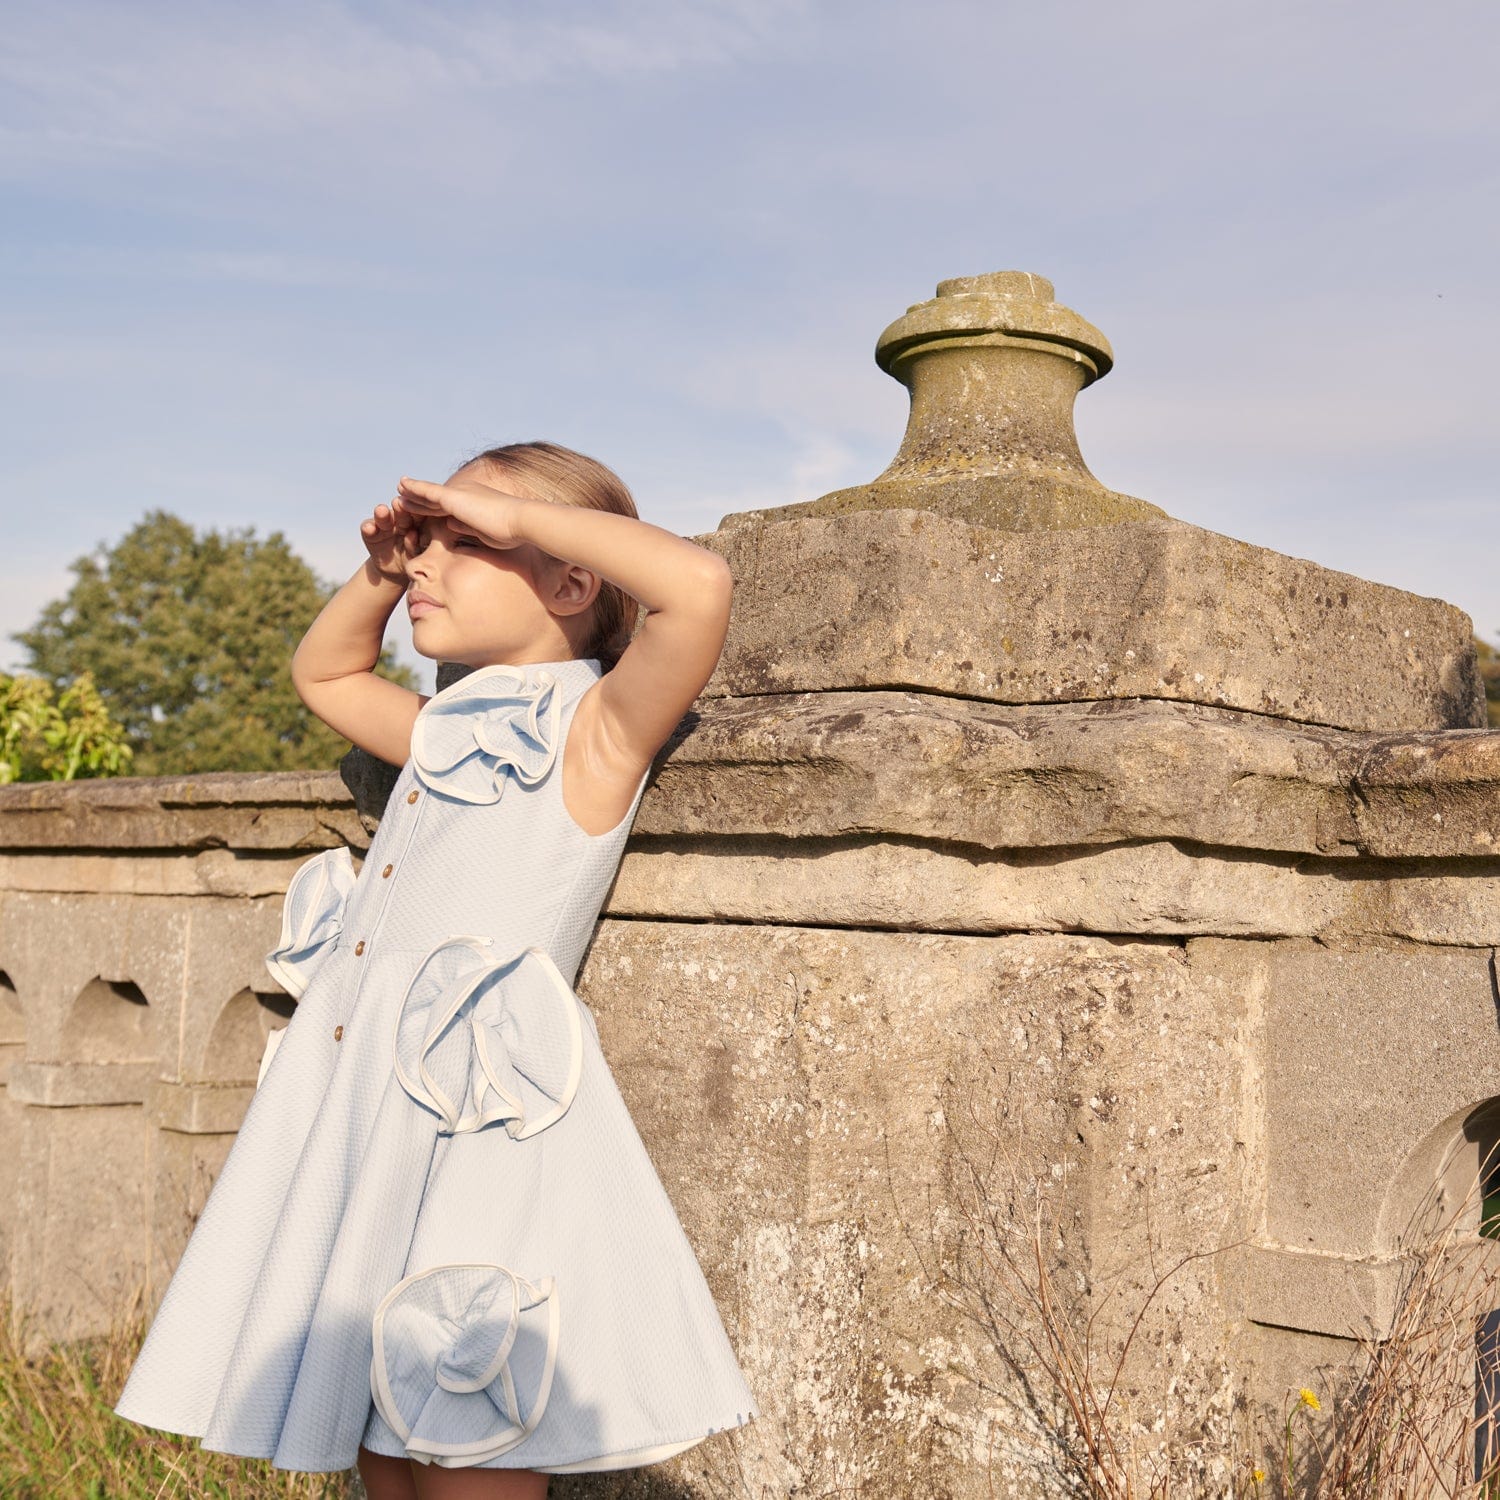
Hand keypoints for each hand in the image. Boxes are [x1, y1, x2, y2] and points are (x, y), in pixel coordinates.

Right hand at [360, 498, 420, 583]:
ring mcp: (386, 527)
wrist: (397, 572)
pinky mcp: (371, 534)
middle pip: (403, 515)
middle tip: (398, 504)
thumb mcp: (421, 559)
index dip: (420, 515)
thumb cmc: (415, 563)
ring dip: (383, 515)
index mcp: (421, 525)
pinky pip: (368, 529)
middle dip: (401, 510)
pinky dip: (368, 528)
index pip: (422, 519)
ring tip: (381, 511)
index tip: (418, 511)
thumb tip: (421, 541)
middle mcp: (403, 522)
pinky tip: (368, 527)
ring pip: (385, 519)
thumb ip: (423, 551)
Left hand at [392, 475, 532, 550]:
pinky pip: (427, 491)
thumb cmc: (509, 531)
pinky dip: (414, 488)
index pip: (450, 507)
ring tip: (399, 488)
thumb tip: (450, 525)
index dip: (436, 508)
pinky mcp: (452, 497)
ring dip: (413, 491)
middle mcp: (465, 494)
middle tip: (406, 494)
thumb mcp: (483, 532)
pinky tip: (402, 486)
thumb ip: (465, 527)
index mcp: (473, 503)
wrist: (519, 520)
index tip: (426, 509)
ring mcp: (458, 494)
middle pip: (437, 498)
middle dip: (421, 498)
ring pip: (429, 493)